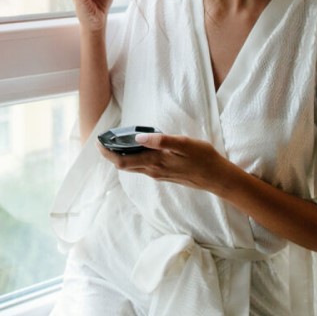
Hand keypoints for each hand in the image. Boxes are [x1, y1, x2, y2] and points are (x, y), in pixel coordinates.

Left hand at [98, 133, 232, 191]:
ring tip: (118, 141)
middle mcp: (153, 171)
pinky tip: (138, 148)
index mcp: (155, 163)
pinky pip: (143, 167)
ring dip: (123, 156)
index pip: (122, 162)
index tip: (99, 142)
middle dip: (112, 154)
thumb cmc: (203, 158)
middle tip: (105, 140)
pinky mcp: (164, 174)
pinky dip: (135, 158)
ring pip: (134, 167)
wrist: (217, 178)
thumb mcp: (184, 144)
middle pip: (125, 166)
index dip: (108, 153)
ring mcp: (159, 174)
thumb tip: (137, 139)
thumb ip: (160, 141)